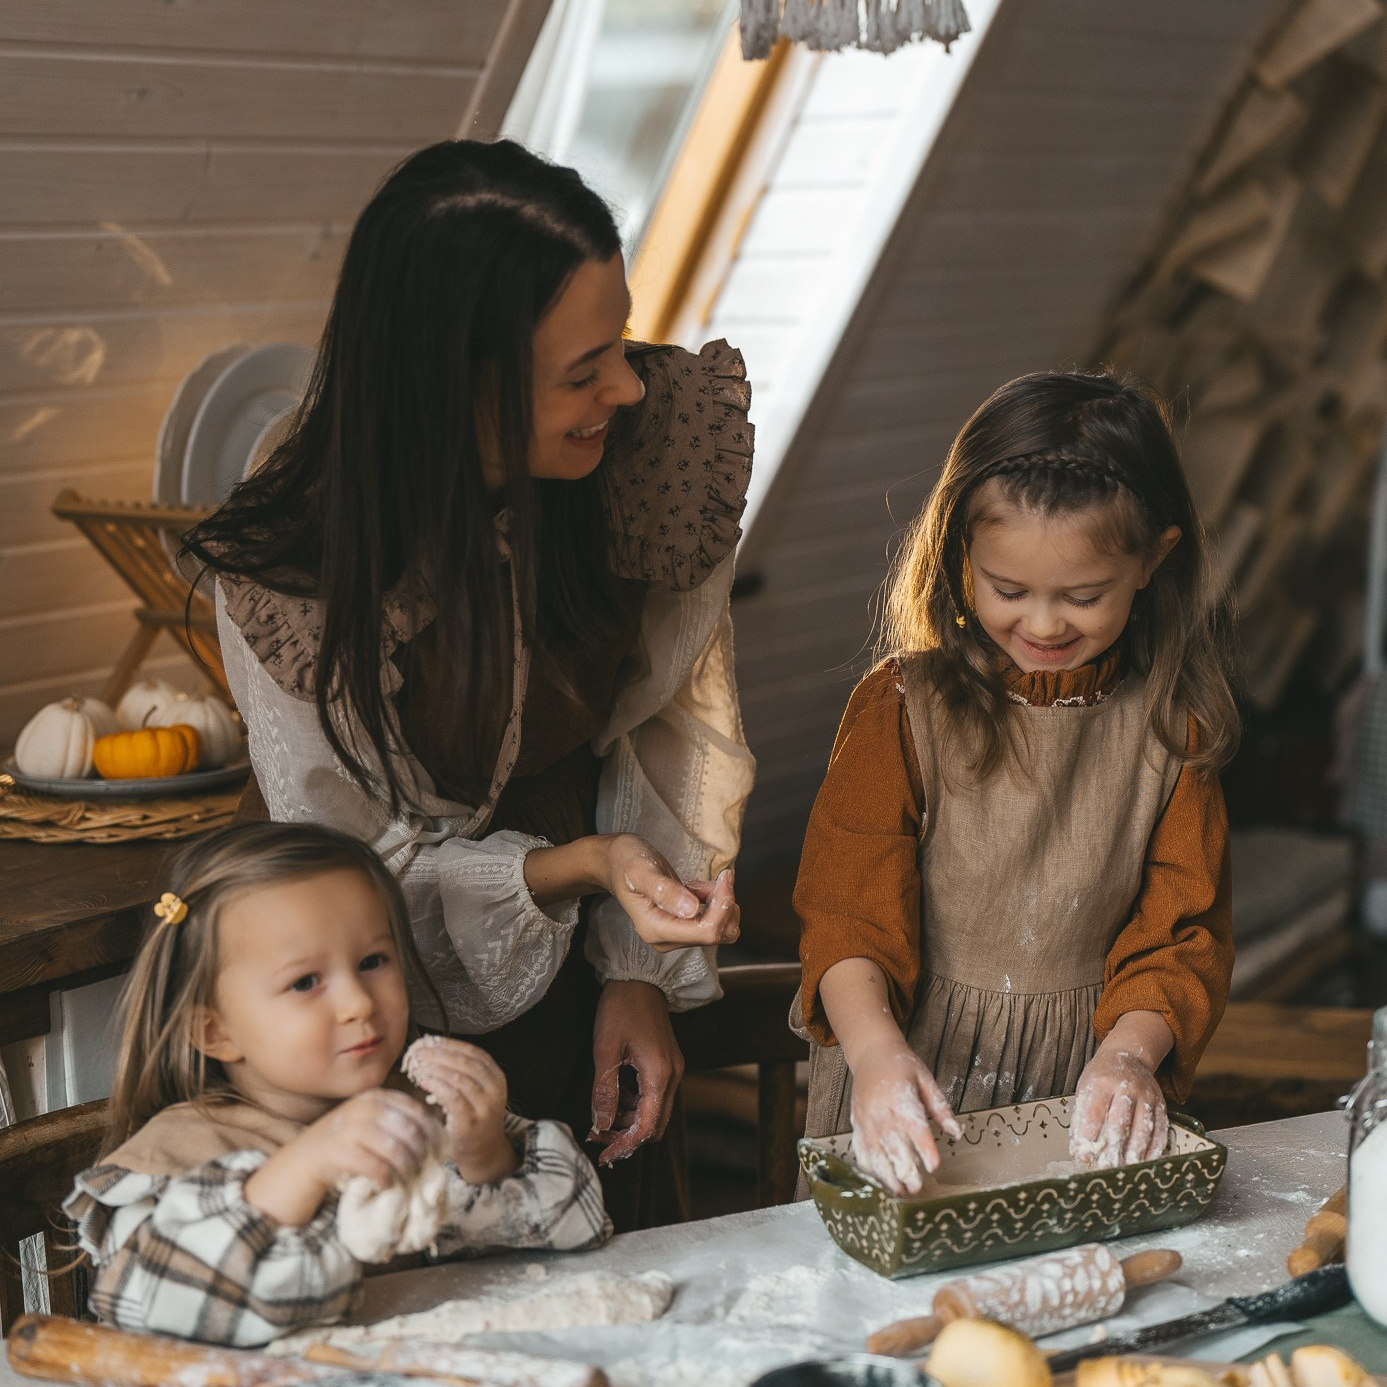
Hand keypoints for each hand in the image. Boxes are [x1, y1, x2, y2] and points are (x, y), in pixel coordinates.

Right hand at [244, 1089, 436, 1225]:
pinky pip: (377, 1167)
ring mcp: (351, 1128)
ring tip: (407, 1179)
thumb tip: (435, 1137)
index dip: (433, 1132)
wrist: (299, 1164)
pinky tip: (385, 1185)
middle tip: (425, 1170)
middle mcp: (364, 1107)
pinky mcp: (340, 1152)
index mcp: (375, 1097)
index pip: (417, 1110)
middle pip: (411, 1131)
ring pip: (398, 1150)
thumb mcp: (368, 1124)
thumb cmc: (341, 1146)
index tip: (439, 1151)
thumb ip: (394, 1122)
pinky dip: (386, 1179)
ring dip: (407, 1169)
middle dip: (423, 1154)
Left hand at [404, 1035, 518, 1184]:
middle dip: (439, 1054)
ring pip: (459, 1078)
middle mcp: (494, 1089)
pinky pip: (452, 1097)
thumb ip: (459, 1071)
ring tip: (417, 1064)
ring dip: (435, 1068)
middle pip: (465, 1062)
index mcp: (496, 1076)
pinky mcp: (470, 1122)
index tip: (430, 1041)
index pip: (473, 1052)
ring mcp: (484, 1106)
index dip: (450, 1044)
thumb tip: (430, 1047)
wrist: (482, 1151)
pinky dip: (436, 1085)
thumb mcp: (474, 1090)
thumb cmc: (472, 1117)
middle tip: (418, 1051)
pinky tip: (423, 1080)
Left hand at [588, 979, 683, 1165]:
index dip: (625, 1145)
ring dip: (630, 1121)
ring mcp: (673, 1069)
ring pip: (655, 1112)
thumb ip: (605, 1090)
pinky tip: (616, 1097)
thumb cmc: (620, 1008)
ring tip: (602, 1118)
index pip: (646, 1127)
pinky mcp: (667, 1063)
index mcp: (659, 1074)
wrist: (639, 978)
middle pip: (654, 1124)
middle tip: (599, 1138)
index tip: (604, 1154)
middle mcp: (672, 1075)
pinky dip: (636, 1105)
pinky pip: (654, 1096)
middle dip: (627, 1136)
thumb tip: (601, 1125)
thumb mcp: (605, 1050)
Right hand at [606, 836, 739, 952]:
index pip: (706, 932)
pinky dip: (716, 904)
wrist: (616, 862)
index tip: (725, 876)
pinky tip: (698, 888)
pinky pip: (715, 923)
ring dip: (721, 904)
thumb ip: (665, 890)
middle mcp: (667, 939)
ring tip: (700, 883)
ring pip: (721, 931)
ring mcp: (676, 935)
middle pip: (717, 934)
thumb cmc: (626, 862)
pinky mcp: (683, 927)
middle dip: (725, 903)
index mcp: (656, 929)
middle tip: (718, 876)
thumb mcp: (642, 871)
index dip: (723, 906)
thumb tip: (692, 910)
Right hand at [849, 1041, 961, 1195]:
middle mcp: (883, 1115)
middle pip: (895, 1149)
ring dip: (887, 1176)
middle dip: (907, 1172)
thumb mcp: (926, 1080)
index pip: (916, 1130)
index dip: (925, 1150)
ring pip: (875, 1156)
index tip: (934, 1166)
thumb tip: (957, 1131)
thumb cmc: (901, 1066)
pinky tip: (881, 1179)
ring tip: (900, 1192)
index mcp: (902, 1101)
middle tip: (918, 1189)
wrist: (871, 1055)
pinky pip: (861, 1153)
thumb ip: (941, 1108)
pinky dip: (870, 1170)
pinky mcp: (858, 1127)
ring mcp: (867, 1123)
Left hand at [1071, 1047, 1168, 1167]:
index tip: (1085, 1153)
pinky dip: (1154, 1146)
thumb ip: (1081, 1118)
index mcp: (1103, 1082)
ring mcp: (1147, 1095)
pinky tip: (1147, 1160)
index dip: (1090, 1133)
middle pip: (1121, 1119)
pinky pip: (1161, 1127)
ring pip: (1144, 1126)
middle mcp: (1127, 1087)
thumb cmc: (1102, 1077)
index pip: (1095, 1109)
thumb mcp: (1086, 1088)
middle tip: (1107, 1166)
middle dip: (1114, 1146)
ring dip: (1136, 1150)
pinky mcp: (1161, 1103)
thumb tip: (1078, 1150)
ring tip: (1127, 1167)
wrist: (1128, 1056)